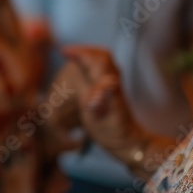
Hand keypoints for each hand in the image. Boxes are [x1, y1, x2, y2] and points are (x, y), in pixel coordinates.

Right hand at [62, 46, 147, 169]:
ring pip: (104, 61)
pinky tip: (81, 69)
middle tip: (67, 52)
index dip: (80, 53)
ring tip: (72, 56)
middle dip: (84, 50)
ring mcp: (114, 85)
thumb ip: (100, 99)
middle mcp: (113, 82)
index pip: (97, 61)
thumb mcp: (103, 120)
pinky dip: (90, 63)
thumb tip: (107, 83)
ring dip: (87, 55)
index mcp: (109, 87)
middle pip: (102, 56)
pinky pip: (102, 70)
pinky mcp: (113, 90)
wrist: (130, 143)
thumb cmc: (113, 133)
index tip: (62, 52)